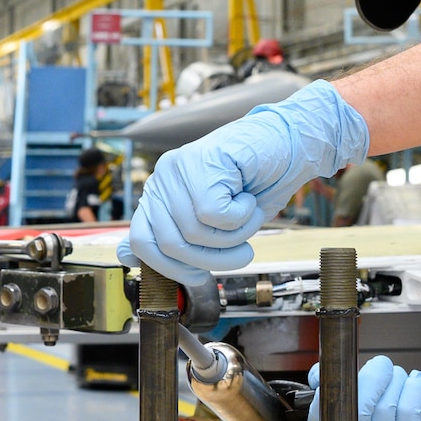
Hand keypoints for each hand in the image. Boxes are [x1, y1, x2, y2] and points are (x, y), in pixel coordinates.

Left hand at [117, 80, 369, 282]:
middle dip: (212, 259)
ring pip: (194, 232)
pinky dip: (242, 219)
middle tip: (242, 249)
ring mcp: (180, 167)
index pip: (141, 242)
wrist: (294, 146)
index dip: (170, 268)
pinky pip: (215, 215)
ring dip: (234, 237)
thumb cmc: (256, 185)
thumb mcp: (213, 222)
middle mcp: (163, 177)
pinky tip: (250, 199)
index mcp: (160, 193)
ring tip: (248, 216)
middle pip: (170, 244)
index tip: (199, 274)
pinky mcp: (204, 162)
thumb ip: (173, 237)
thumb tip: (125, 257)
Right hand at [303, 354, 420, 420]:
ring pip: (386, 406)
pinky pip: (408, 412)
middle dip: (373, 376)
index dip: (338, 381)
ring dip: (397, 380)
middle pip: (358, 407)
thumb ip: (334, 390)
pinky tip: (417, 382)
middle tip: (383, 364)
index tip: (351, 363)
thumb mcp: (355, 409)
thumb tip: (318, 374)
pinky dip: (414, 388)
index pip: (324, 409)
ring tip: (401, 377)